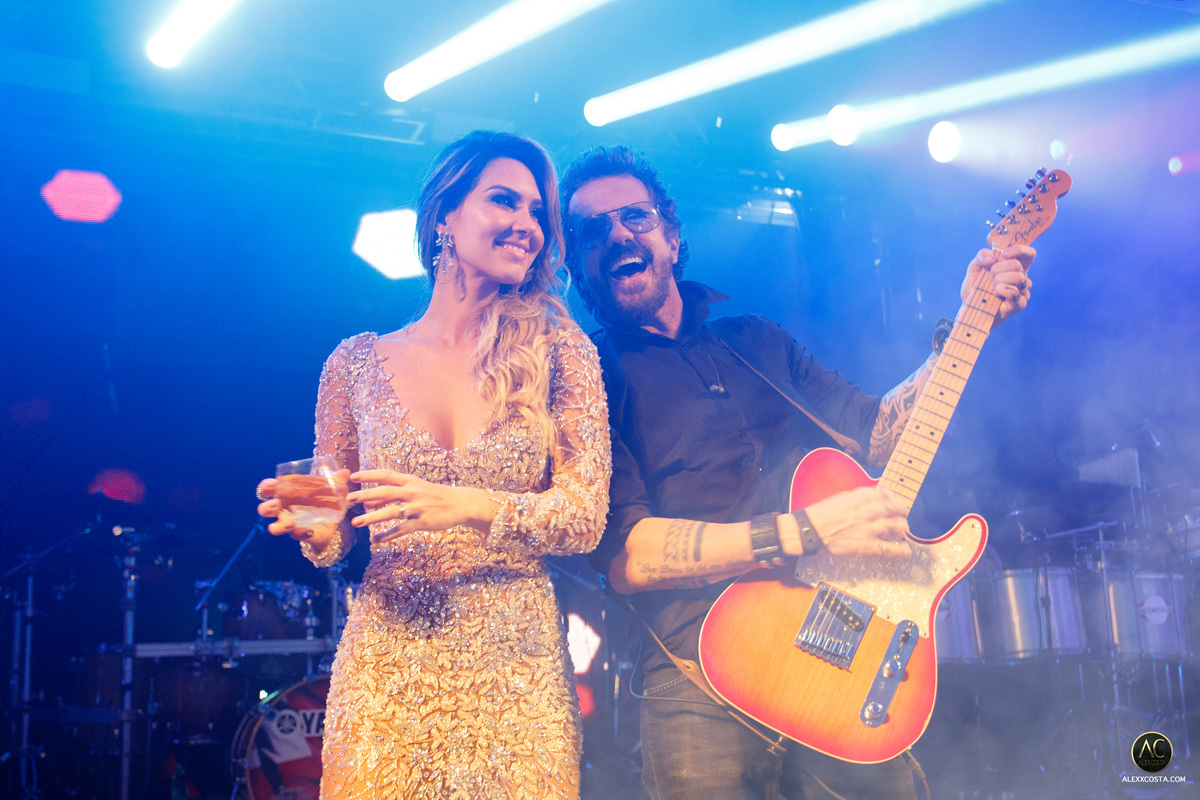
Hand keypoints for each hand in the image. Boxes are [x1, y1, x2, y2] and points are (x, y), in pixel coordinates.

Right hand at [254, 474, 345, 546]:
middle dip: (266, 507)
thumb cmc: (321, 502)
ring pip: (276, 527)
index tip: (270, 485)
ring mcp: (290, 524)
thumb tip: (345, 472)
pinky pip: (298, 536)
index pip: (268, 490)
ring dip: (279, 526)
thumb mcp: (328, 490)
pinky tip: (309, 530)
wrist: (330, 525)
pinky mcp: (301, 534)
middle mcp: (284, 510)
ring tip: (290, 523)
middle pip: (265, 510)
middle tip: (275, 504)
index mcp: (286, 495)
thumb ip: (335, 480)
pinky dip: (302, 533)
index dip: (266, 487)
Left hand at [348, 469, 490, 544]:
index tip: (353, 476)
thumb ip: (392, 495)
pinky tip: (375, 540)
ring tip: (356, 522)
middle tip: (349, 499)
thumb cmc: (435, 495)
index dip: (370, 475)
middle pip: (386, 492)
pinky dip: (387, 535)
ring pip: (391, 512)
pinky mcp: (423, 522)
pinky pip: (401, 529)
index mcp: (410, 481)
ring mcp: (418, 507)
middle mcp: (413, 492)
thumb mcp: (414, 490)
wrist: (460, 503)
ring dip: (372, 517)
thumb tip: (368, 501)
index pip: (387, 474)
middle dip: (366, 494)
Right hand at [802, 486, 910, 558]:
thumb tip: (870, 499)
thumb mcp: (840, 498)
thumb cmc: (821, 514)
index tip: (895, 502)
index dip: (893, 498)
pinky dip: (901, 550)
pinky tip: (905, 551)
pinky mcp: (866, 546)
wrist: (809, 531)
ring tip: (902, 531)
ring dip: (902, 529)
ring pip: (896, 527)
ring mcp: (868, 529)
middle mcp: (867, 512)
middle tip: (902, 515)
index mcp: (859, 498)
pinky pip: (890, 549)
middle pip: (895, 510)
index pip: (885, 495)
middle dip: (901, 512)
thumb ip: (857, 498)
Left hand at [962, 244, 1035, 325]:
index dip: (1018, 249)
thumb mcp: (975, 267)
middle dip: (997, 269)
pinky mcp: (1020, 304)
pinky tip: (994, 294)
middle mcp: (1023, 279)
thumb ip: (982, 256)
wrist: (968, 307)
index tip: (1003, 253)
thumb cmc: (975, 287)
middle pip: (1017, 265)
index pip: (1029, 254)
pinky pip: (1013, 291)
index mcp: (1014, 268)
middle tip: (989, 278)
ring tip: (991, 288)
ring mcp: (1023, 292)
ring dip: (999, 280)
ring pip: (1018, 277)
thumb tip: (992, 258)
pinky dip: (1000, 290)